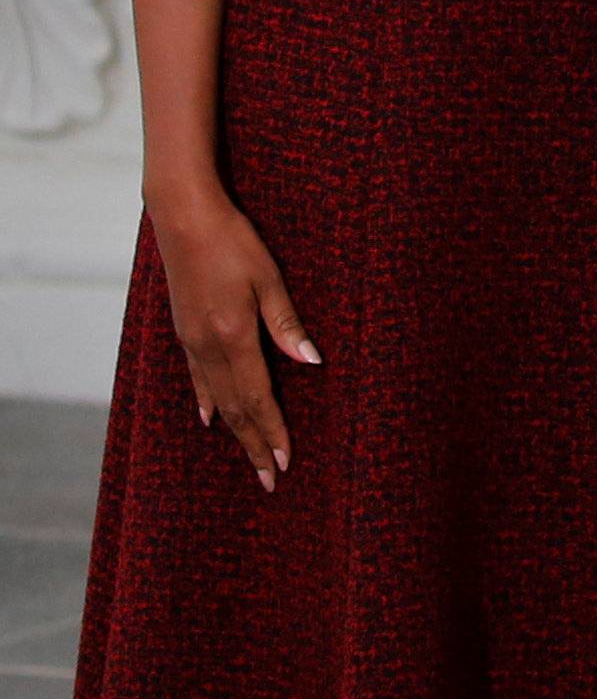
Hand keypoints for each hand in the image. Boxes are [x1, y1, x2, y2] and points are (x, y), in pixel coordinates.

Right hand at [150, 189, 321, 491]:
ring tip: (249, 457)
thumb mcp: (269, 279)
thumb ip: (286, 323)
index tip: (284, 462)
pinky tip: (210, 418)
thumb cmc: (233, 242)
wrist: (183, 218)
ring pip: (217, 398)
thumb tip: (311, 362)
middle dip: (254, 445)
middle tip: (269, 479)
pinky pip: (197, 377)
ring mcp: (192, 341)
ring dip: (235, 431)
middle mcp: (209, 347)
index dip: (272, 432)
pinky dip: (208, 401)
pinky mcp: (184, 330)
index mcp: (235, 337)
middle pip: (236, 409)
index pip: (257, 398)